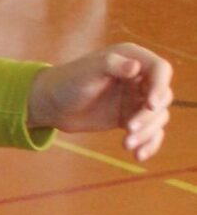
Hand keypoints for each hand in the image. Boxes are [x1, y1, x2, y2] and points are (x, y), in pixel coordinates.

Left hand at [27, 41, 172, 161]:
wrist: (51, 105)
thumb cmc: (67, 81)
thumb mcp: (87, 71)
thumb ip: (111, 65)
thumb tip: (135, 67)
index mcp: (132, 58)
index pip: (160, 69)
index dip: (161, 86)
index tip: (151, 105)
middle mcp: (138, 78)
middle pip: (162, 96)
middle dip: (150, 115)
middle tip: (129, 128)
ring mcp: (136, 99)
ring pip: (158, 116)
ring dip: (148, 132)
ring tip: (126, 144)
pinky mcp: (130, 118)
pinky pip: (150, 131)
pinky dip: (149, 143)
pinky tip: (138, 156)